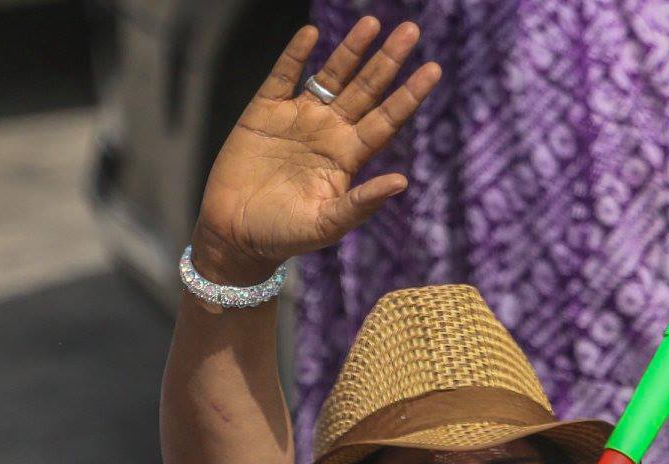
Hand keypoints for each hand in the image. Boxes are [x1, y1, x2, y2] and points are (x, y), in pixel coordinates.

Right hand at [191, 18, 441, 282]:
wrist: (235, 234)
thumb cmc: (284, 235)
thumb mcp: (327, 225)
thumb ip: (362, 203)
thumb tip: (402, 181)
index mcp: (348, 156)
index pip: (386, 119)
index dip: (408, 94)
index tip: (433, 69)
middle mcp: (329, 131)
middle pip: (365, 89)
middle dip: (387, 60)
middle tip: (411, 30)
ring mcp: (298, 118)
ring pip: (331, 76)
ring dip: (351, 49)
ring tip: (371, 22)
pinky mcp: (264, 112)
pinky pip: (283, 76)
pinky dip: (295, 55)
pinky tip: (311, 35)